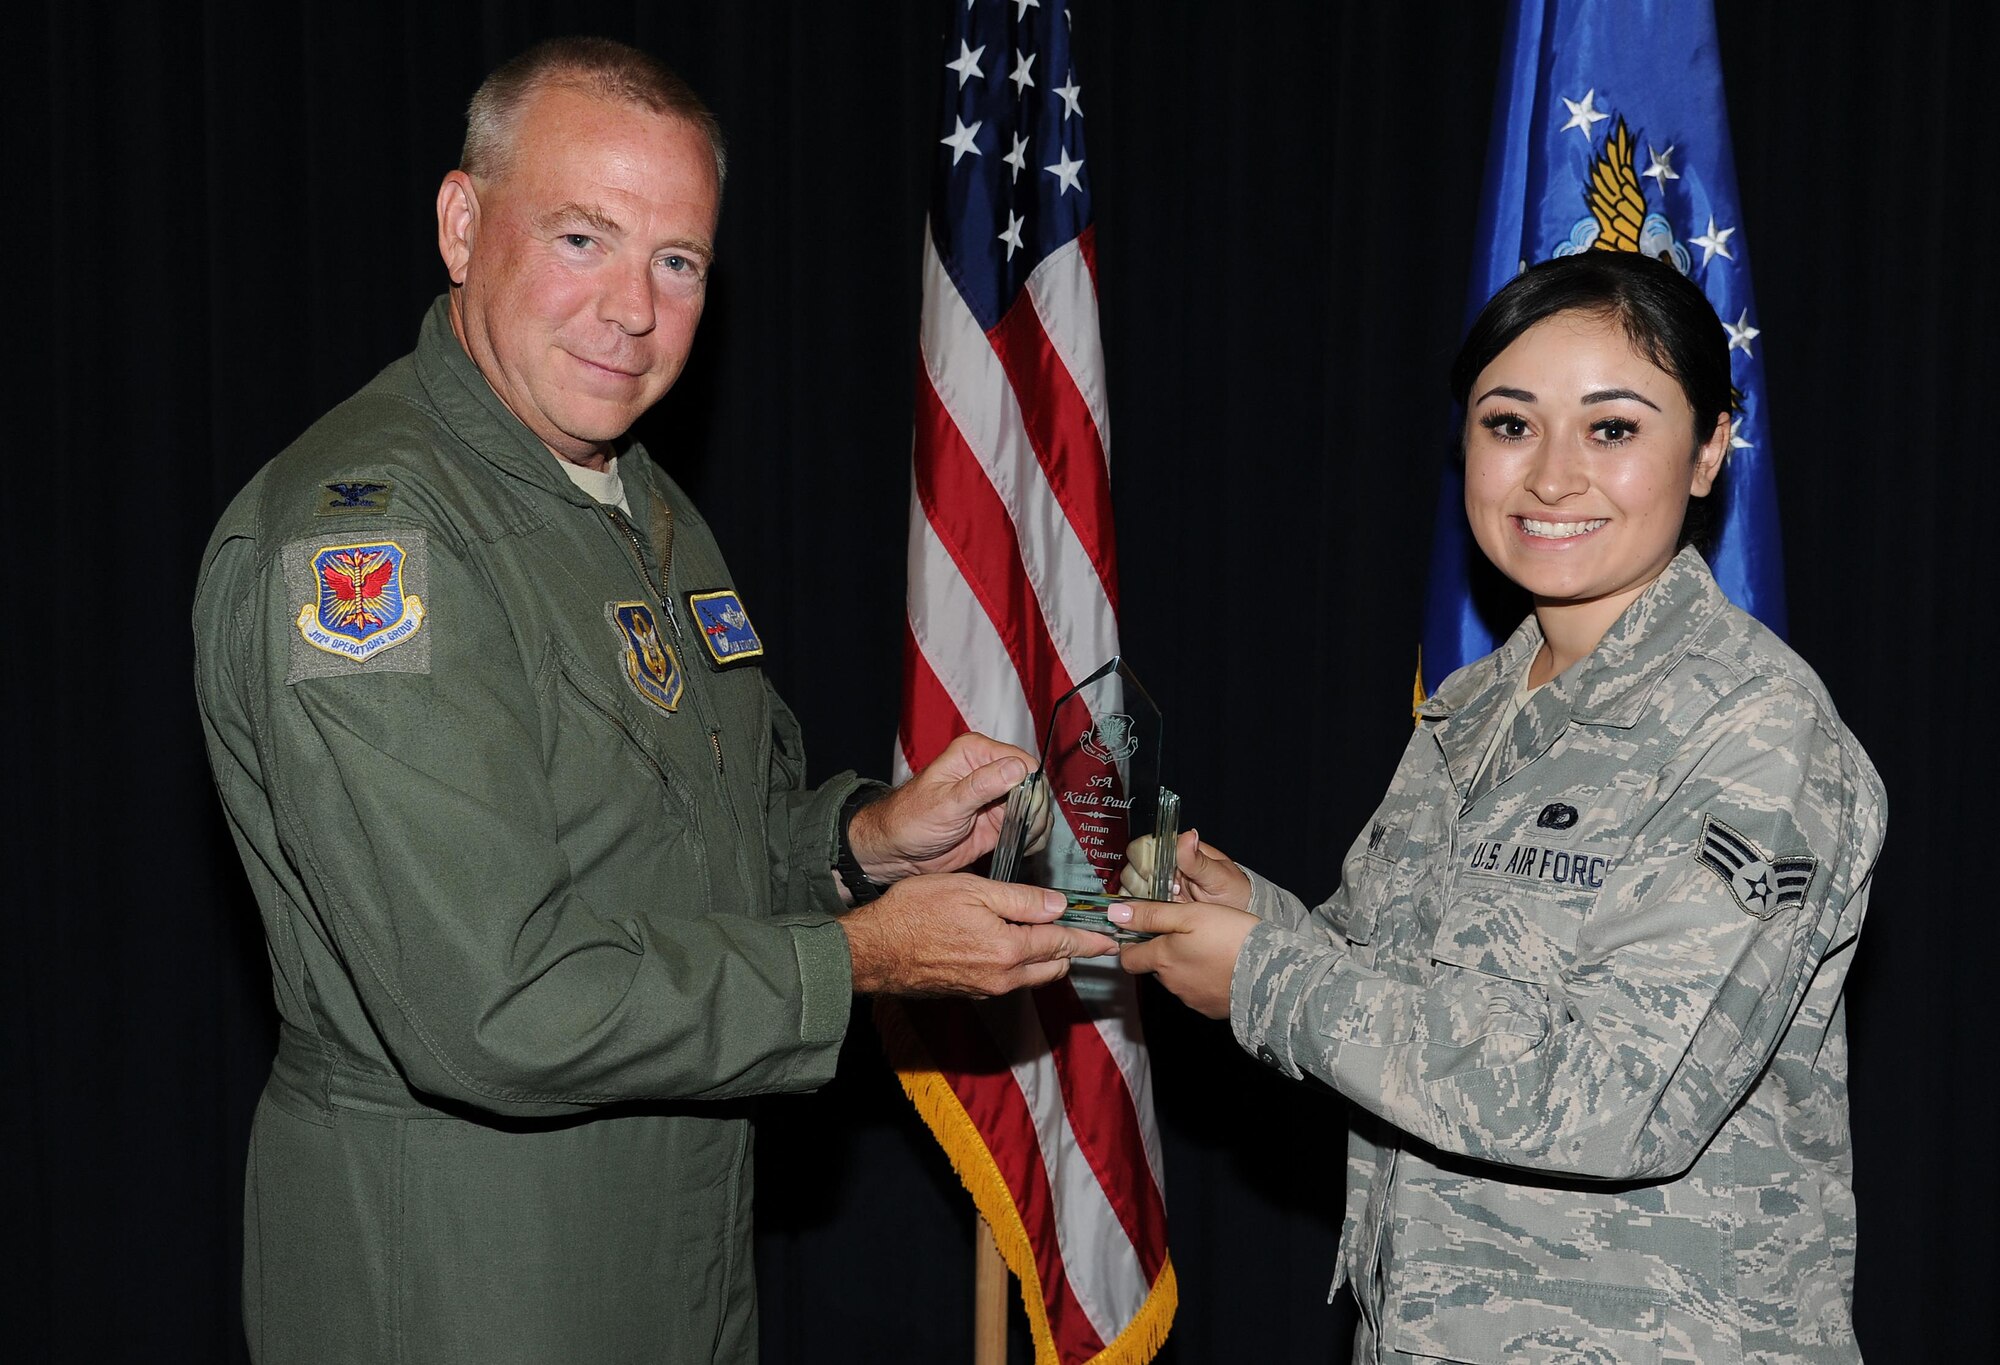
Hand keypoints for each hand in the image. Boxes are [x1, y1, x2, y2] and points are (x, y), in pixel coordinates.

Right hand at [842, 874, 1116, 997]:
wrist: (873, 950)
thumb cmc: (917, 911)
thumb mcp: (973, 890)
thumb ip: (1020, 900)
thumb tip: (1060, 904)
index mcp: (1009, 949)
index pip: (1062, 944)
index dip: (1090, 939)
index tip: (1111, 940)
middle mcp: (1002, 977)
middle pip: (1053, 967)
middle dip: (1071, 950)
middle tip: (1085, 932)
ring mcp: (985, 989)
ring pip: (1031, 976)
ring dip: (1045, 959)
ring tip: (1048, 935)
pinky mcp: (968, 992)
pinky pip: (1008, 981)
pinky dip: (1020, 966)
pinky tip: (1009, 945)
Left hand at [847, 733, 1036, 881]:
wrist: (896, 850)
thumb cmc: (909, 820)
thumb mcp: (946, 803)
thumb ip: (981, 785)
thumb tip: (1016, 768)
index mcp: (975, 753)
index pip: (1023, 762)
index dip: (1031, 786)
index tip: (1026, 810)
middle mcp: (989, 771)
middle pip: (1033, 785)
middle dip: (1036, 809)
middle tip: (1026, 830)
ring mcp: (996, 798)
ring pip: (1034, 807)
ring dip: (1036, 825)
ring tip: (1024, 841)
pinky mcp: (997, 822)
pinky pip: (1026, 826)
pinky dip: (1031, 837)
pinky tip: (1023, 846)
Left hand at [1109, 898, 1257, 1019]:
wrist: (1268, 972)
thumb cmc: (1229, 936)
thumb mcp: (1189, 915)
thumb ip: (1151, 915)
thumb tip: (1115, 914)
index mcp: (1162, 959)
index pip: (1129, 959)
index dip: (1131, 945)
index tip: (1143, 932)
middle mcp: (1172, 983)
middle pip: (1155, 968)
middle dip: (1162, 953)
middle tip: (1185, 934)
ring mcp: (1191, 999)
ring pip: (1176, 980)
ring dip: (1184, 966)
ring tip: (1208, 948)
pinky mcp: (1211, 1009)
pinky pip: (1198, 993)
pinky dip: (1203, 980)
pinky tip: (1220, 967)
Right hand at [1118, 829, 1250, 910]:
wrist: (1239, 916)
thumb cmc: (1233, 890)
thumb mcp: (1219, 875)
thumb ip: (1198, 859)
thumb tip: (1188, 836)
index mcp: (1174, 850)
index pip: (1142, 847)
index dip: (1144, 862)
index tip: (1156, 875)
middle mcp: (1162, 867)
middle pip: (1131, 869)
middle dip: (1143, 883)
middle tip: (1167, 892)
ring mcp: (1157, 888)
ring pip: (1130, 889)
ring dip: (1141, 899)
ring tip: (1166, 904)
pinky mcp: (1156, 907)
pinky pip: (1136, 908)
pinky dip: (1140, 913)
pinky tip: (1155, 915)